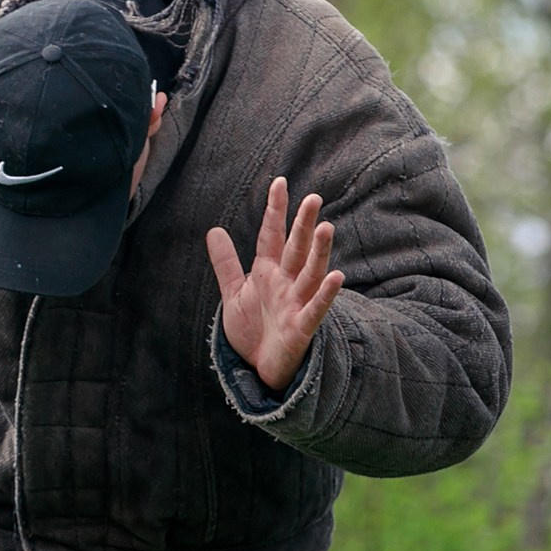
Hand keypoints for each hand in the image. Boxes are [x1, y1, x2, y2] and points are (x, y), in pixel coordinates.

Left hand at [206, 177, 343, 393]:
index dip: (275, 211)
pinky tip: (336, 276)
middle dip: (303, 225)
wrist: (257, 368)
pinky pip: (316, 308)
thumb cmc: (252, 330)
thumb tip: (214, 230)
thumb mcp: (234, 294)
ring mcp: (296, 303)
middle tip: (313, 199)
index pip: (273, 235)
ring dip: (319, 252)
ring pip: (311, 273)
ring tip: (326, 228)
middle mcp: (286, 283)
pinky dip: (326, 294)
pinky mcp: (302, 327)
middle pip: (296, 249)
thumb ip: (226, 263)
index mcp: (268, 272)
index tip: (279, 182)